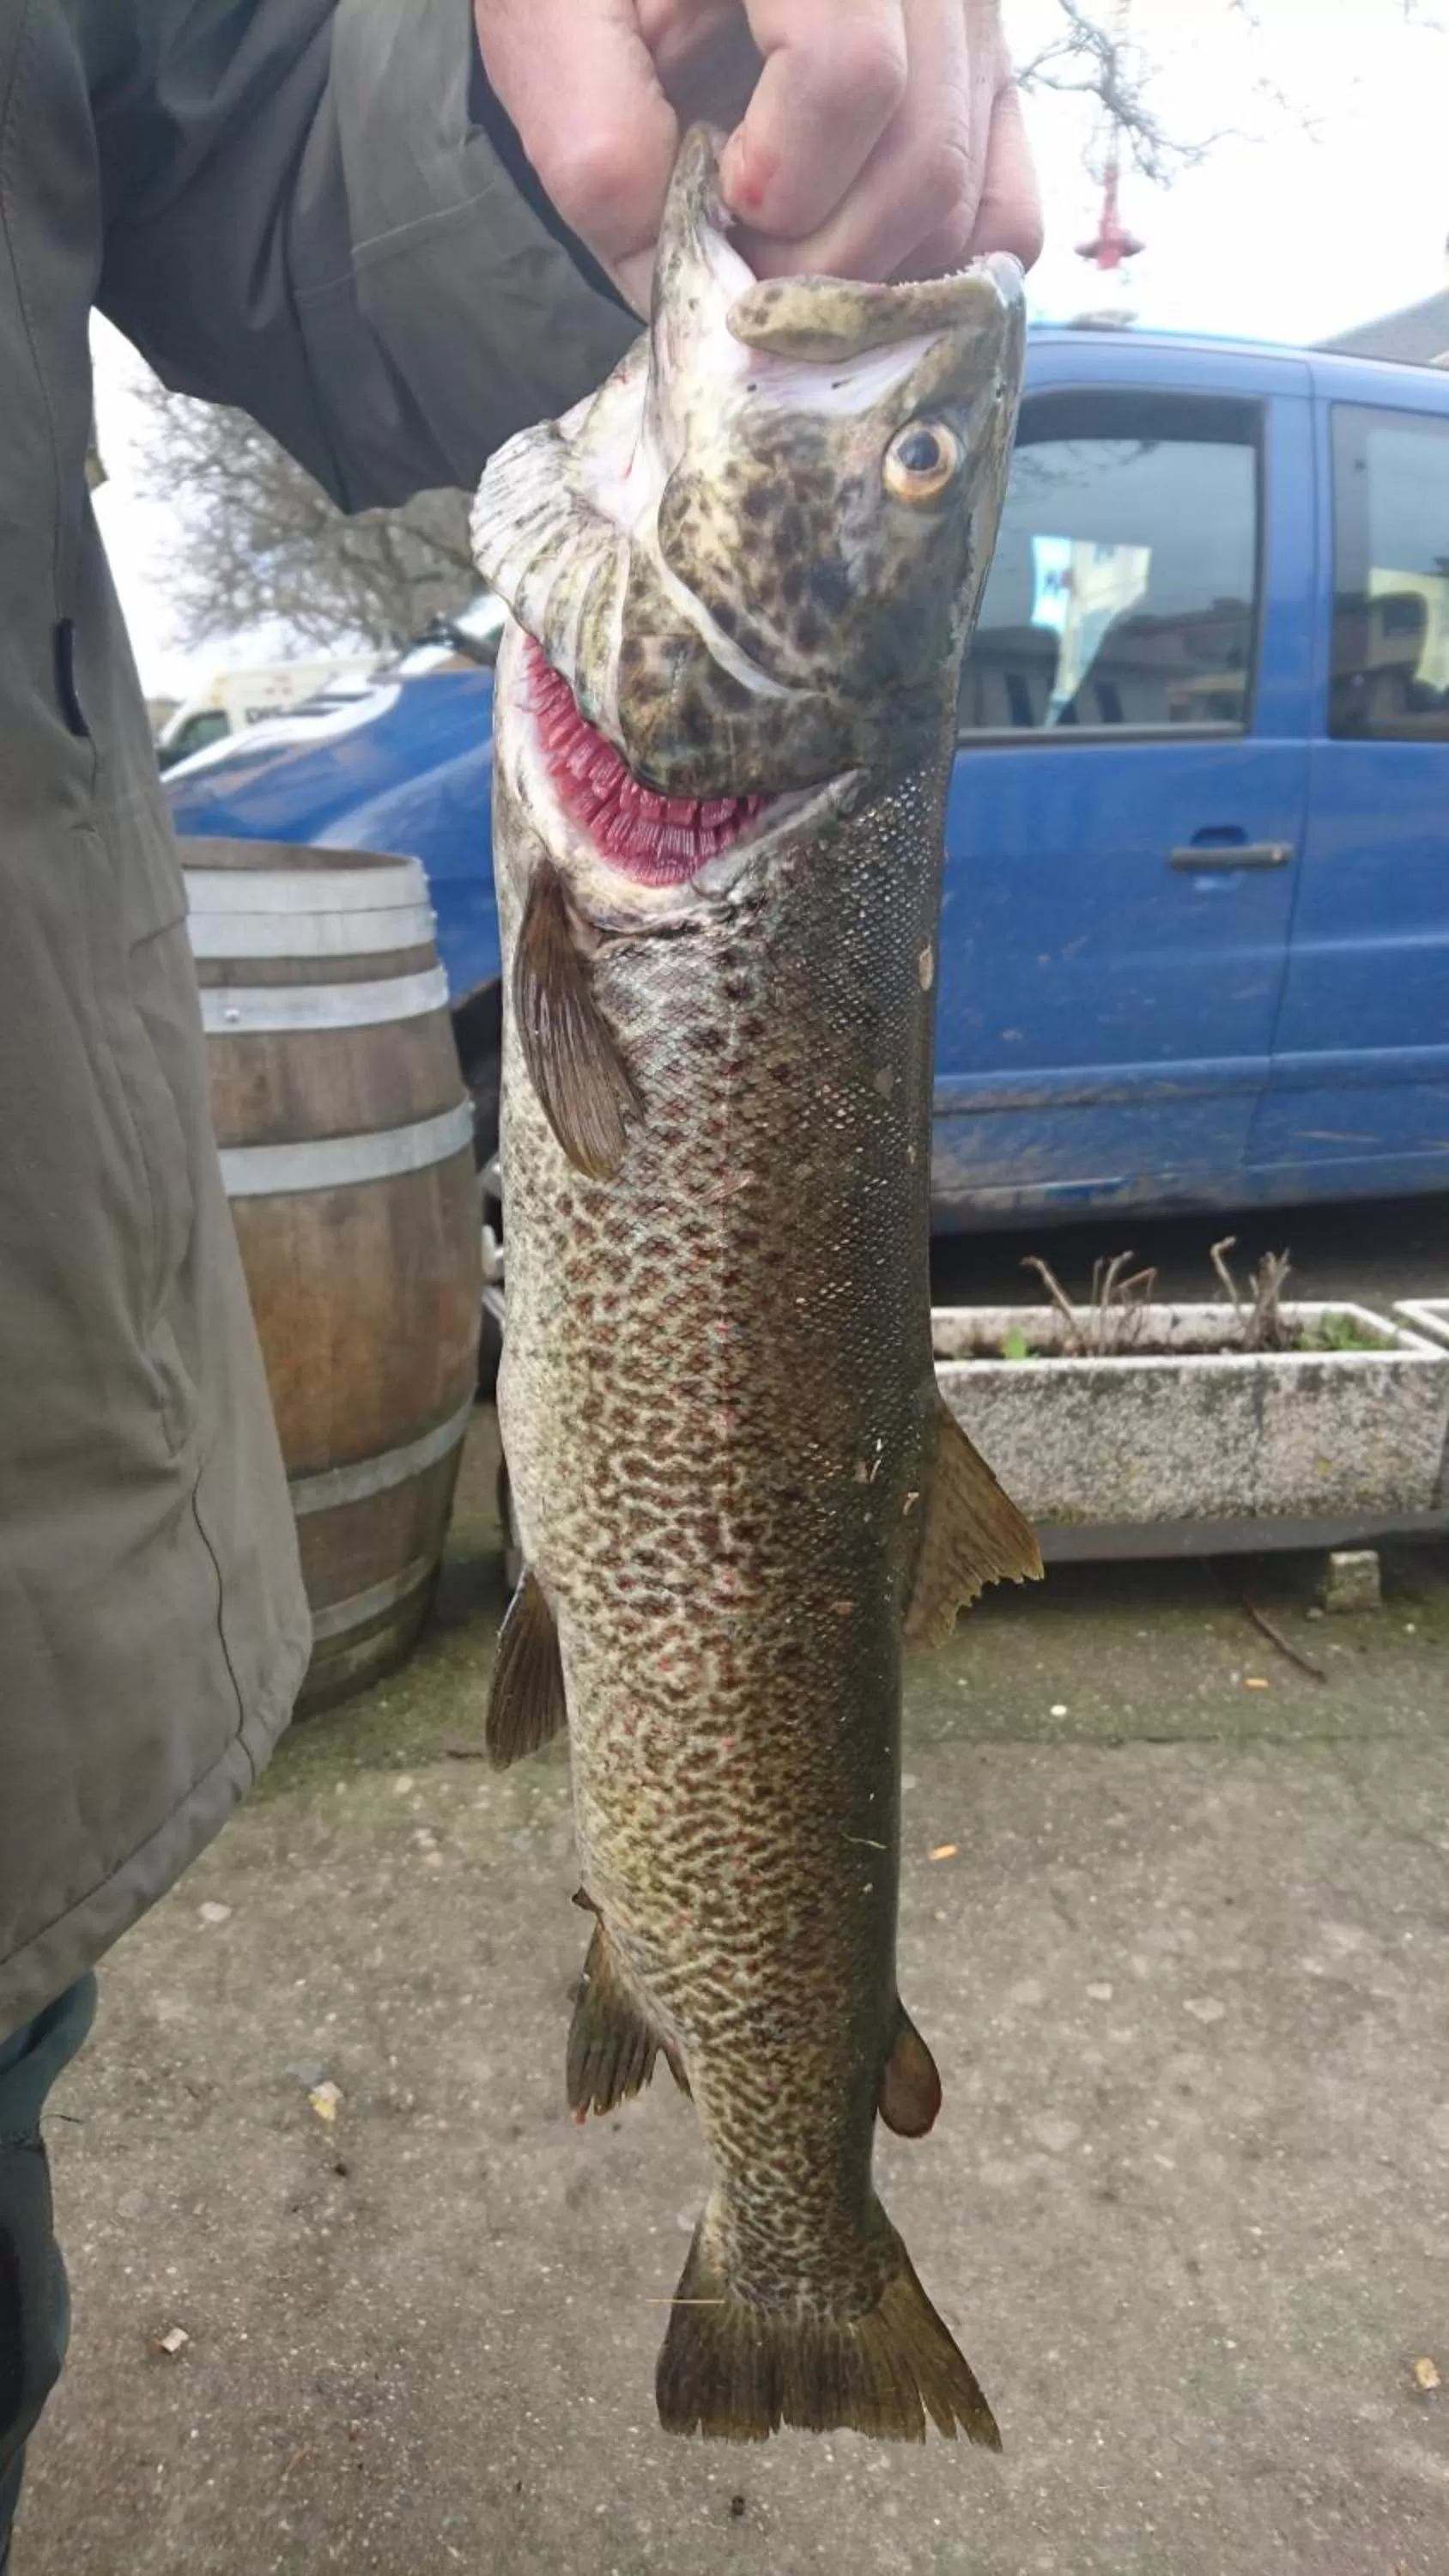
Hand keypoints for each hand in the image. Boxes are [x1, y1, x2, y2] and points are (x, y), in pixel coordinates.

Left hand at [474, 1, 1041, 314]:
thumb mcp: (548, 22)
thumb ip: (595, 142)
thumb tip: (675, 288)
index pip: (852, 76)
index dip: (780, 180)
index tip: (716, 194)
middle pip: (922, 163)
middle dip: (816, 258)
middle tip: (737, 253)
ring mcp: (976, 21)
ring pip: (966, 203)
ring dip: (863, 274)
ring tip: (776, 247)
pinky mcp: (989, 80)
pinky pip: (1007, 216)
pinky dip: (929, 274)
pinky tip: (846, 263)